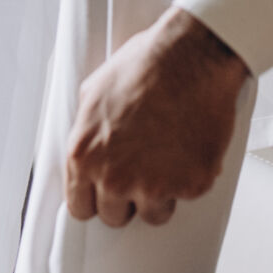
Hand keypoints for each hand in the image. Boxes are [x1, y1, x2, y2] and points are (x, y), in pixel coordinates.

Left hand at [64, 8, 249, 227]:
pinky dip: (192, 177)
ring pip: (153, 214)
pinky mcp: (190, 185)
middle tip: (142, 170)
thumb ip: (84, 132)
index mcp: (85, 156)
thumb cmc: (147, 65)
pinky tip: (190, 146)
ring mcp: (153, 185)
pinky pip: (188, 196)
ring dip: (161, 193)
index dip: (96, 199)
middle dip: (127, 198)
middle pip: (114, 216)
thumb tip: (85, 149)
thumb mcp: (94, 92)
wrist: (192, 56)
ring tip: (169, 156)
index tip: (106, 194)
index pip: (80, 207)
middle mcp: (114, 176)